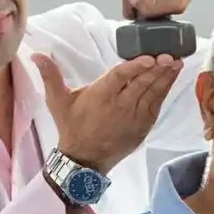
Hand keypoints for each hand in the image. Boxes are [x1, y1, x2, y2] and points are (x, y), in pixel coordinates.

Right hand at [33, 53, 181, 173]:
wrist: (84, 160)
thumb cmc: (72, 127)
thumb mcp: (57, 102)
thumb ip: (50, 76)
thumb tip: (36, 53)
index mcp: (100, 95)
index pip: (120, 77)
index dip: (135, 67)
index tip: (149, 57)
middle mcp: (119, 106)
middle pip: (141, 83)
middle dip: (157, 69)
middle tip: (170, 54)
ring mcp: (133, 117)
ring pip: (152, 93)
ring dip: (165, 77)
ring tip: (177, 61)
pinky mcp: (143, 126)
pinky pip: (156, 105)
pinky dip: (165, 90)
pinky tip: (173, 76)